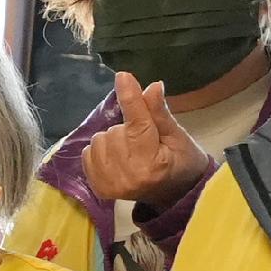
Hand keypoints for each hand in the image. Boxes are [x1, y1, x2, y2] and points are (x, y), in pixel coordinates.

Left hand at [82, 74, 211, 209]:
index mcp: (152, 163)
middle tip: (146, 142)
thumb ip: (159, 113)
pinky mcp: (98, 188)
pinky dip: (101, 150)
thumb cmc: (181, 162)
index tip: (123, 75)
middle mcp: (128, 175)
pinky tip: (118, 159)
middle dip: (128, 129)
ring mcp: (110, 184)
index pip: (138, 123)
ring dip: (114, 139)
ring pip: (100, 140)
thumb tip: (152, 86)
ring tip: (132, 152)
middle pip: (115, 130)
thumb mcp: (177, 136)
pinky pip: (88, 153)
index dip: (130, 97)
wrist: (173, 195)